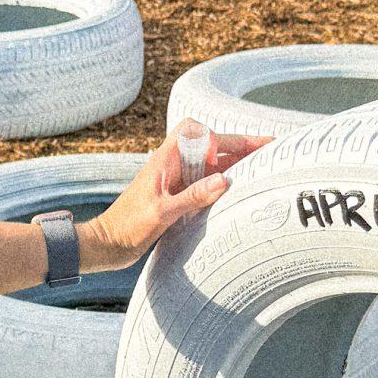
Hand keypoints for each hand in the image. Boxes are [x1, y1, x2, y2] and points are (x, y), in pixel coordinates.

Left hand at [79, 118, 272, 271]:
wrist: (107, 244)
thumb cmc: (127, 227)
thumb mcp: (162, 212)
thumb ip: (193, 196)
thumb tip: (224, 180)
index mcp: (165, 160)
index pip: (199, 133)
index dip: (224, 138)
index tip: (245, 150)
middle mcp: (172, 165)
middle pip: (210, 145)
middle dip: (239, 145)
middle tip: (270, 149)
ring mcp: (175, 180)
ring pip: (210, 164)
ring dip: (234, 163)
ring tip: (263, 167)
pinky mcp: (176, 195)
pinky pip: (204, 182)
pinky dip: (222, 182)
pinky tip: (238, 189)